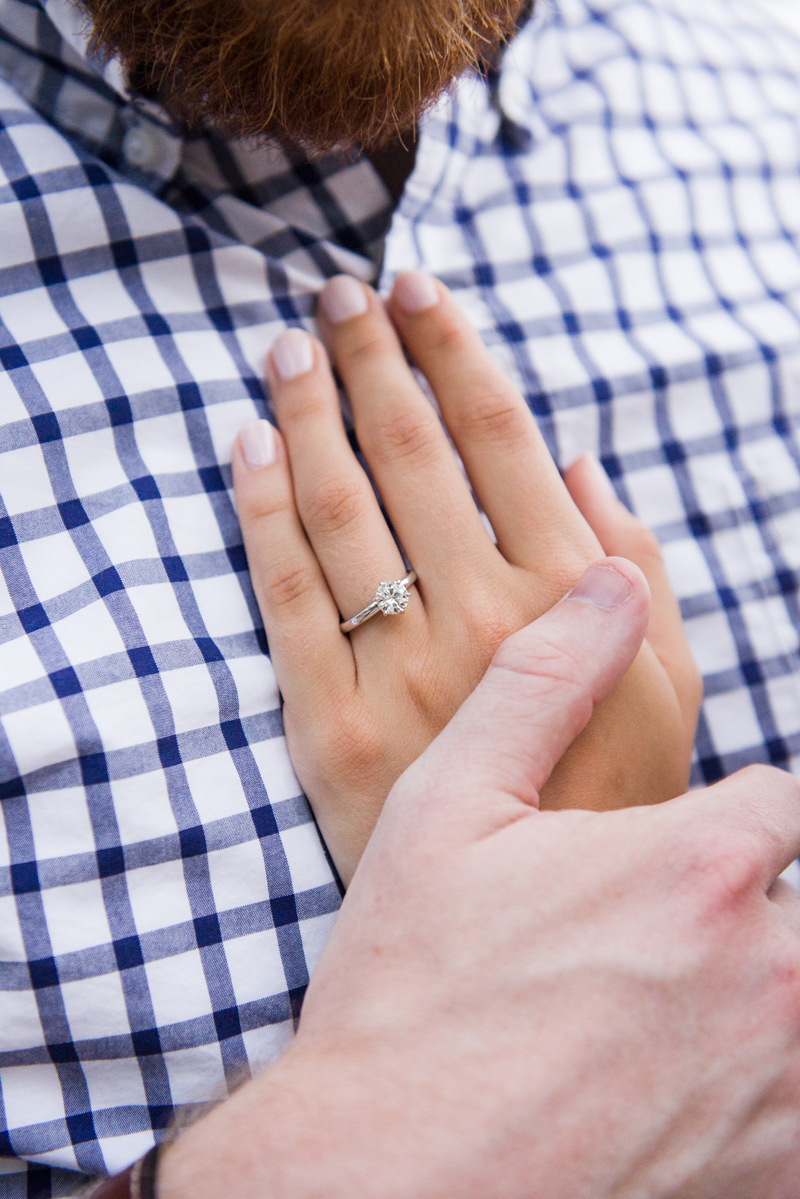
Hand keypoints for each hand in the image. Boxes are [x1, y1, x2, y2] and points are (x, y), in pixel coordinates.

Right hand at [160, 562, 799, 1198]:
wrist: (388, 1173)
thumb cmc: (414, 987)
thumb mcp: (450, 808)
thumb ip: (543, 681)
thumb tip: (608, 583)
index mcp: (700, 865)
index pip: (781, 801)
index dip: (726, 823)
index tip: (665, 855)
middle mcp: (768, 971)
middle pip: (798, 901)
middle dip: (738, 908)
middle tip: (642, 943)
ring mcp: (781, 1084)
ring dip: (756, 993)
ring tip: (648, 1006)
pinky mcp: (771, 1170)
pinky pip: (799, 1105)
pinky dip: (761, 1086)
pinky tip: (669, 1080)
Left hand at [232, 272, 700, 881]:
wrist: (535, 921)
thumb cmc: (613, 792)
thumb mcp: (672, 682)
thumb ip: (638, 566)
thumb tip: (581, 460)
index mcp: (569, 595)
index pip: (499, 437)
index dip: (451, 350)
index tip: (416, 290)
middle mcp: (484, 618)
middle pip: (411, 453)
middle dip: (371, 357)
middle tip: (339, 294)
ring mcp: (402, 671)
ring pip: (340, 509)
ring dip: (308, 412)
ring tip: (288, 348)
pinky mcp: (331, 725)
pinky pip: (285, 597)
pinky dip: (260, 511)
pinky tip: (247, 446)